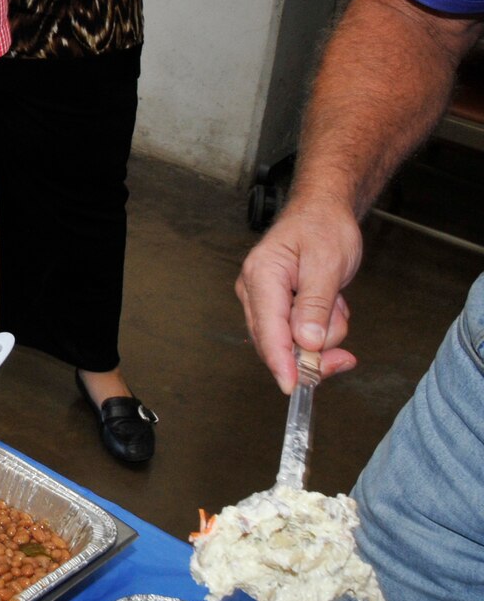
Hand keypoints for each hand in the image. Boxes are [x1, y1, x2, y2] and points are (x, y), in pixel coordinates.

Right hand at [236, 200, 362, 393]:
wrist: (324, 213)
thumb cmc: (323, 229)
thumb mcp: (327, 264)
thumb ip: (315, 305)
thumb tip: (305, 342)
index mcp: (261, 276)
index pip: (268, 329)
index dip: (281, 362)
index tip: (292, 387)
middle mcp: (255, 291)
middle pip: (276, 343)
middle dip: (312, 354)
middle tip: (346, 357)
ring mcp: (264, 300)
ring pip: (291, 343)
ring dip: (323, 335)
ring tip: (337, 304)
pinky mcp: (277, 307)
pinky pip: (298, 336)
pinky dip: (321, 330)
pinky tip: (331, 307)